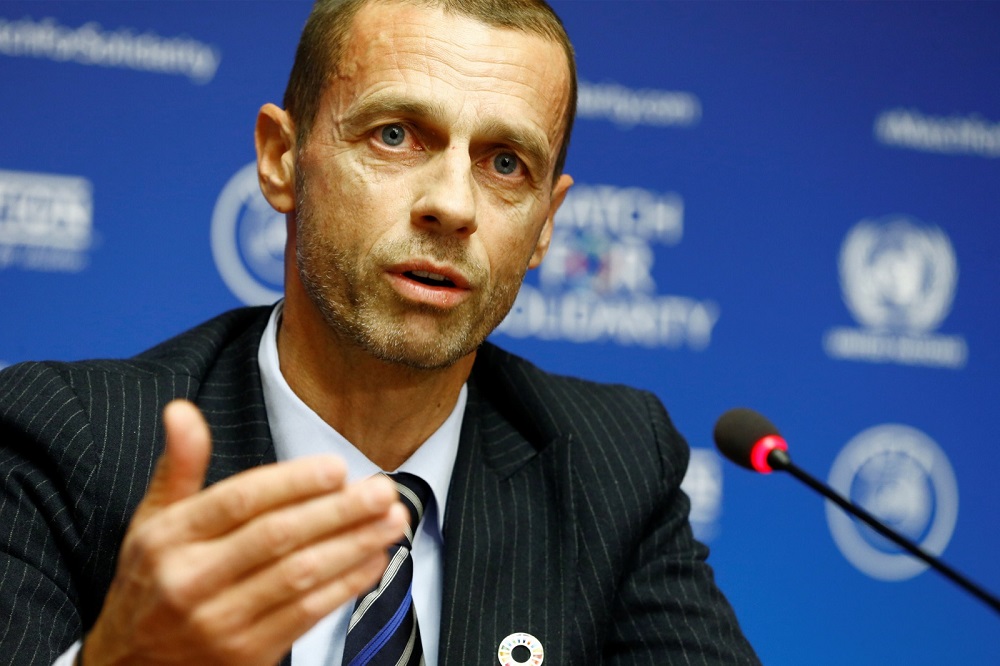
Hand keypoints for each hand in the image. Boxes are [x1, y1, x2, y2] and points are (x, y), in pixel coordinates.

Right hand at [82, 400, 406, 664]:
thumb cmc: (151, 583)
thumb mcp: (151, 522)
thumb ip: (179, 466)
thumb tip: (182, 408)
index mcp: (168, 539)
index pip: (240, 501)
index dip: (293, 483)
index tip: (338, 468)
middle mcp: (190, 581)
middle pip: (277, 537)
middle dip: (339, 511)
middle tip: (383, 491)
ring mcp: (219, 622)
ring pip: (299, 576)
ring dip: (354, 545)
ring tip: (392, 521)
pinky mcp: (246, 655)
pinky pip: (306, 615)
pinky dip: (347, 585)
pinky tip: (374, 560)